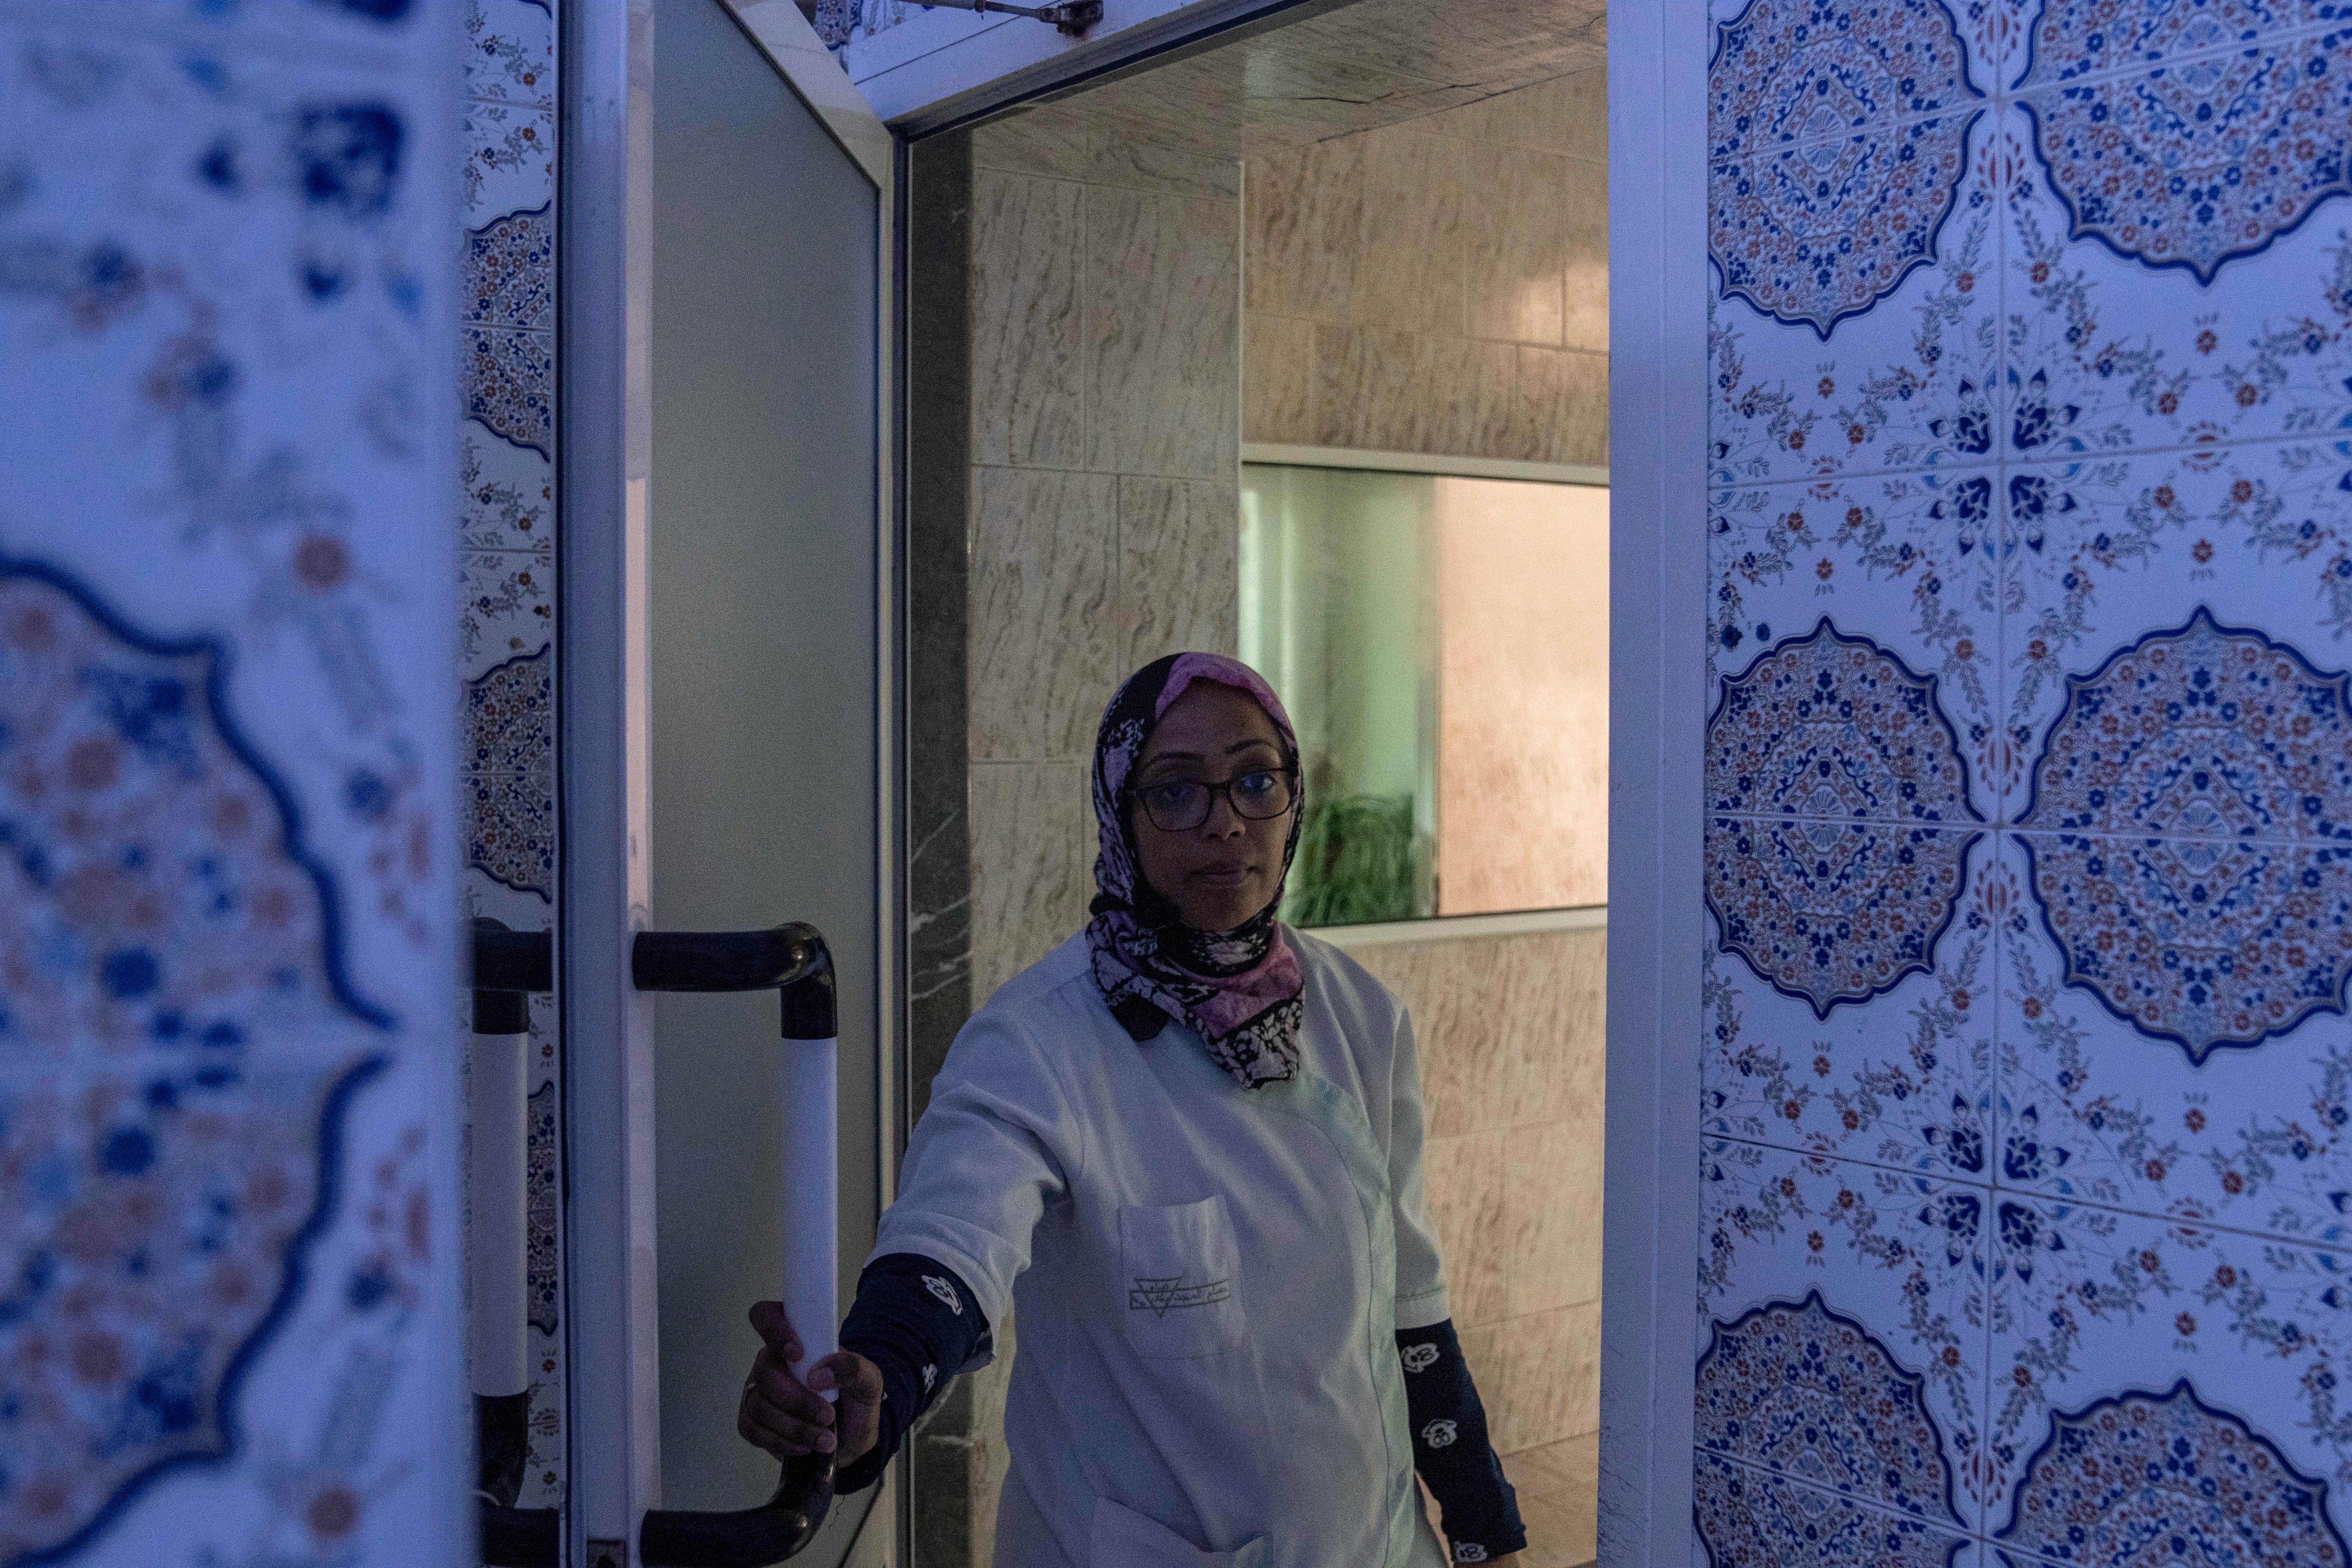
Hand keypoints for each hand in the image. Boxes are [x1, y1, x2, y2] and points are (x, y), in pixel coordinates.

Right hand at [737, 1301, 884, 1468]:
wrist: (853, 1438)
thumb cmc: (856, 1400)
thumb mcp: (869, 1380)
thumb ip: (853, 1368)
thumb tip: (819, 1375)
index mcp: (795, 1339)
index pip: (766, 1317)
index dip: (775, 1330)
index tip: (798, 1353)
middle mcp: (770, 1362)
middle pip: (765, 1373)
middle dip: (797, 1400)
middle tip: (828, 1416)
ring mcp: (758, 1392)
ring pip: (758, 1405)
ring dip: (793, 1427)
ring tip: (826, 1440)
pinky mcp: (752, 1422)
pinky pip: (752, 1430)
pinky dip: (780, 1442)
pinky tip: (804, 1447)